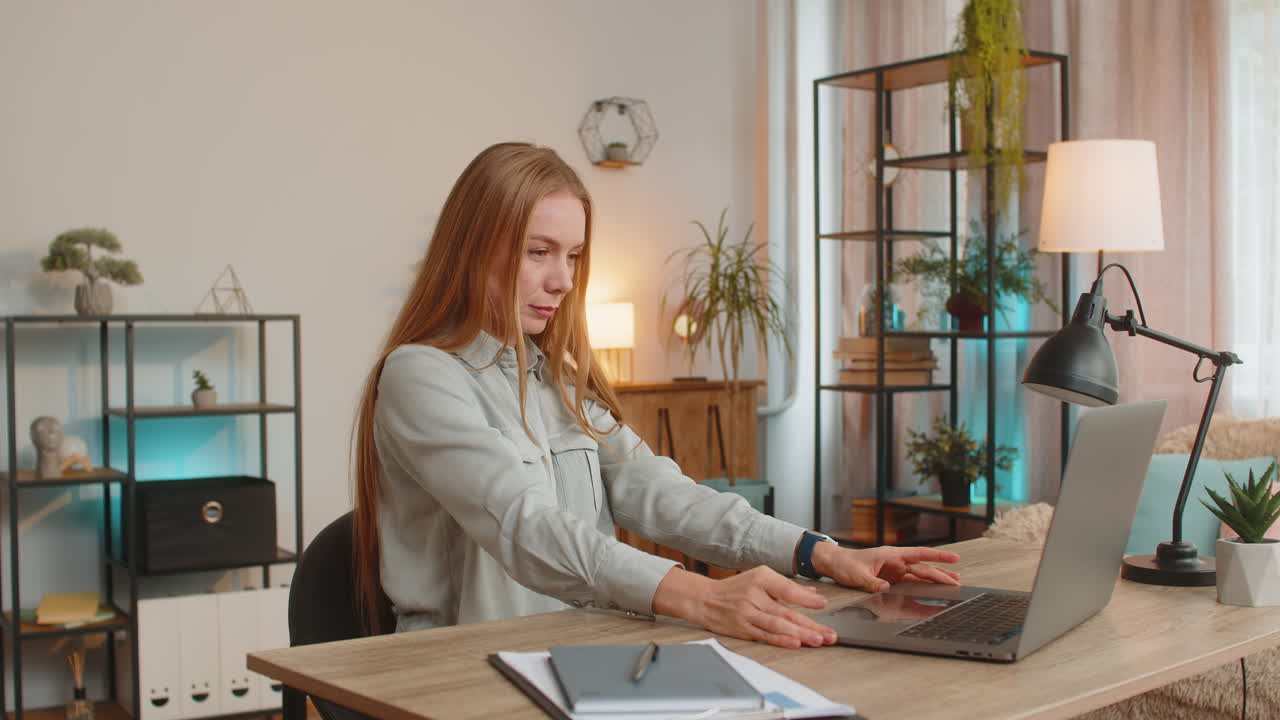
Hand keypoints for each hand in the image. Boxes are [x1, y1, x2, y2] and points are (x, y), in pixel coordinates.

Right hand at [652, 566, 837, 648]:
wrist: (704, 598)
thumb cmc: (736, 588)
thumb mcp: (760, 578)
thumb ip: (786, 587)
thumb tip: (814, 595)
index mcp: (761, 578)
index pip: (786, 589)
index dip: (805, 598)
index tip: (822, 605)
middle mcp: (754, 595)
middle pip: (786, 612)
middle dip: (811, 625)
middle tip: (829, 634)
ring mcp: (747, 613)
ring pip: (777, 625)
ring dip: (800, 634)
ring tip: (817, 640)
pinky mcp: (742, 628)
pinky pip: (764, 635)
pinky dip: (780, 640)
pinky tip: (794, 643)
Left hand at [813, 543, 960, 592]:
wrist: (835, 564)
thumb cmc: (845, 564)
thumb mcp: (857, 575)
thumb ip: (872, 582)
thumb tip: (886, 587)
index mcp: (891, 555)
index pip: (919, 554)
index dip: (938, 556)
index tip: (954, 558)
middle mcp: (896, 561)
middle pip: (923, 567)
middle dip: (941, 573)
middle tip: (957, 580)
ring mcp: (894, 570)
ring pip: (919, 574)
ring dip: (934, 579)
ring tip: (952, 583)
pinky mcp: (891, 578)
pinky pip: (910, 582)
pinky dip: (922, 586)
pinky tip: (932, 590)